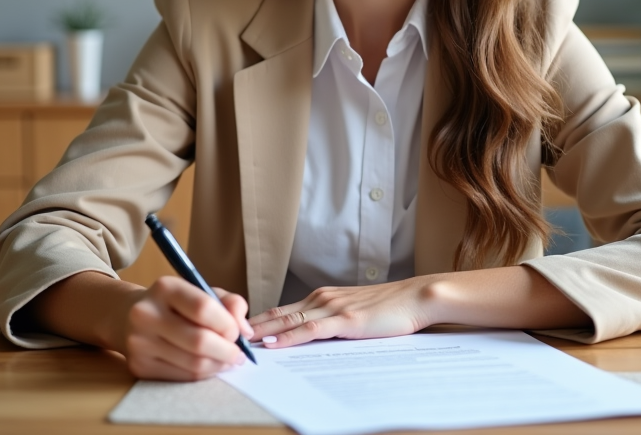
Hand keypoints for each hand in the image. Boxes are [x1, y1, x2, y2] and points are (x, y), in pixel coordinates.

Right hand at [121, 275, 253, 380]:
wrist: (126, 316)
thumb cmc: (175, 304)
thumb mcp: (201, 291)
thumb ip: (230, 303)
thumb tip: (246, 332)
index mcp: (165, 288)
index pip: (203, 308)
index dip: (227, 325)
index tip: (237, 333)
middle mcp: (146, 314)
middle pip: (199, 341)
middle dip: (227, 351)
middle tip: (237, 354)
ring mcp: (140, 342)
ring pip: (192, 364)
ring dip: (218, 366)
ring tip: (226, 361)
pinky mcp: (139, 366)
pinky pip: (181, 377)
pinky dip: (202, 375)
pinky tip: (208, 367)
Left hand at [248, 276, 439, 347]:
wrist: (417, 297)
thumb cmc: (391, 307)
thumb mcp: (355, 312)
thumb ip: (333, 321)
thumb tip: (312, 335)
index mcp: (324, 297)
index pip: (283, 309)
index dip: (259, 320)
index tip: (237, 329)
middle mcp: (323, 299)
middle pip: (278, 314)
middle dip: (251, 325)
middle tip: (224, 334)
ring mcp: (333, 308)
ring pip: (289, 320)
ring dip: (262, 332)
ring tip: (238, 341)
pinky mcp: (345, 320)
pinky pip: (310, 329)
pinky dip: (288, 336)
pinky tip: (274, 343)